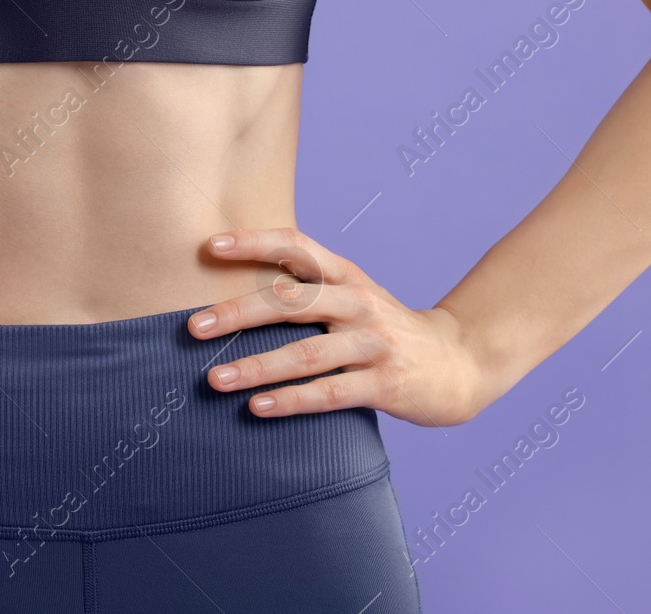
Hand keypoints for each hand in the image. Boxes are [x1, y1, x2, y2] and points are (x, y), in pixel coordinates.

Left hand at [187, 228, 489, 425]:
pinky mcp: (385, 383)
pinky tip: (258, 408)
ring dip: (256, 366)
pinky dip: (292, 400)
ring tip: (215, 378)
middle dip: (239, 312)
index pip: (296, 246)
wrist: (458, 363)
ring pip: (306, 353)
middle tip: (193, 327)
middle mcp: (358, 302)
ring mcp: (374, 343)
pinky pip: (331, 393)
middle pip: (292, 301)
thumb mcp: (352, 296)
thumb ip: (304, 289)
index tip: (209, 246)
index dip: (253, 242)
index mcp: (346, 275)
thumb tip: (229, 291)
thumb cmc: (383, 330)